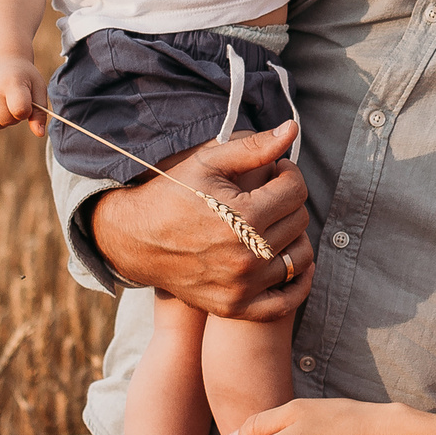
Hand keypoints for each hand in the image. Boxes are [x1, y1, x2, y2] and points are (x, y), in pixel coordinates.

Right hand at [0, 57, 47, 137]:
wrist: (3, 61)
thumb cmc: (24, 77)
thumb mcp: (38, 90)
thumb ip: (40, 113)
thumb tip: (40, 134)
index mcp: (12, 83)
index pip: (19, 110)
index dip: (26, 111)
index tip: (27, 102)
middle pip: (6, 120)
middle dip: (15, 117)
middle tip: (16, 102)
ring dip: (3, 121)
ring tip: (7, 106)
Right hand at [88, 121, 314, 319]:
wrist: (135, 239)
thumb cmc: (173, 194)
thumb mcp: (209, 162)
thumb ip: (255, 147)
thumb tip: (292, 128)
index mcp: (244, 217)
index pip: (296, 190)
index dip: (289, 173)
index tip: (276, 171)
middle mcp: (246, 256)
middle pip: (299, 222)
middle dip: (289, 201)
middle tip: (270, 194)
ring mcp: (241, 286)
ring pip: (300, 258)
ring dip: (294, 237)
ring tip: (275, 223)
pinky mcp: (234, 306)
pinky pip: (285, 303)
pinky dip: (296, 284)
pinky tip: (288, 260)